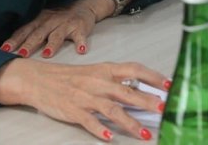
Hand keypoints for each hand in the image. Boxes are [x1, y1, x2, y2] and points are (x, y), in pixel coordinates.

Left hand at [0, 0, 120, 57]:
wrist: (83, 7)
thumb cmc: (57, 19)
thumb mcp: (42, 22)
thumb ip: (29, 33)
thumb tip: (8, 49)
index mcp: (39, 20)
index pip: (24, 31)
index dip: (14, 40)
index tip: (4, 50)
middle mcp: (50, 21)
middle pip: (38, 34)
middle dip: (29, 44)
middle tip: (21, 54)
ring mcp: (65, 24)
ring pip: (57, 35)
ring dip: (52, 45)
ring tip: (46, 54)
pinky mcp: (80, 27)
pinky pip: (80, 36)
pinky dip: (80, 43)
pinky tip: (81, 51)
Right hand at [0, 59, 168, 140]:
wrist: (37, 79)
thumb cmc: (69, 77)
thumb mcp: (95, 73)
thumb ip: (116, 82)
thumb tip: (143, 90)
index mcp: (105, 70)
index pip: (134, 69)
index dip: (153, 76)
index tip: (170, 84)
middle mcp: (97, 82)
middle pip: (127, 91)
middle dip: (147, 101)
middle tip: (165, 109)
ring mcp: (85, 97)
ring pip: (112, 110)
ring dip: (130, 123)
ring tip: (145, 134)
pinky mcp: (73, 110)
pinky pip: (89, 121)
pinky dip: (100, 129)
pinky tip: (109, 138)